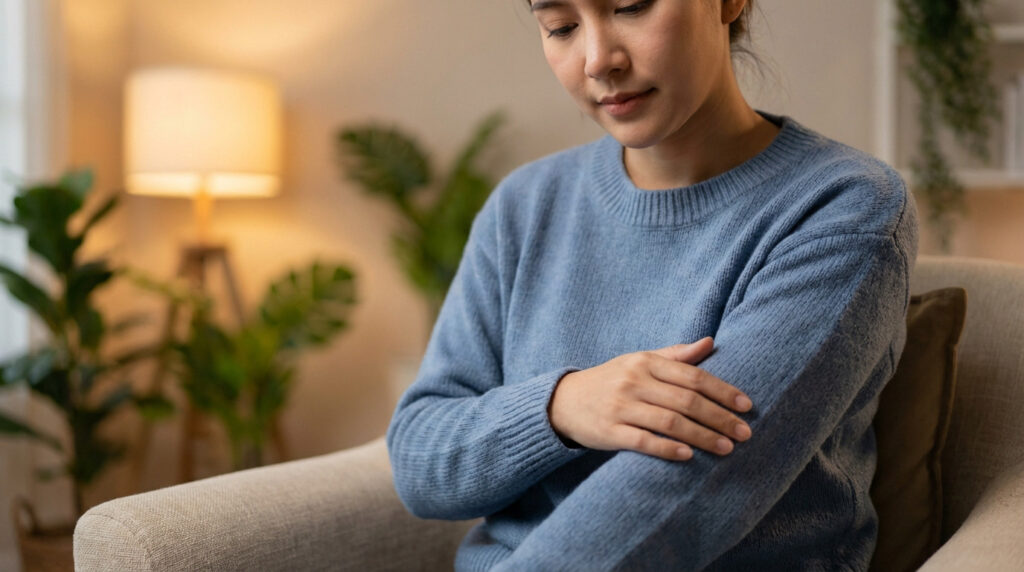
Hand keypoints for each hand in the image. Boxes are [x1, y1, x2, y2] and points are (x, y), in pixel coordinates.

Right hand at [547, 337, 752, 460]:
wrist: (564, 401)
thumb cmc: (611, 380)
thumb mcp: (639, 361)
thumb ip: (675, 355)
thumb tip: (710, 342)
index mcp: (645, 362)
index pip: (693, 376)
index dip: (723, 391)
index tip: (746, 406)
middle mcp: (634, 381)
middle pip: (686, 401)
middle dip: (719, 418)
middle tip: (744, 433)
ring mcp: (621, 407)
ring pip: (670, 422)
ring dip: (702, 436)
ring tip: (726, 448)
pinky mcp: (609, 431)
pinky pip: (643, 441)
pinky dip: (668, 448)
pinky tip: (688, 456)